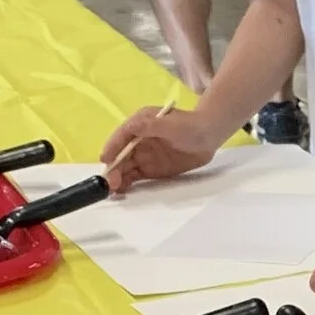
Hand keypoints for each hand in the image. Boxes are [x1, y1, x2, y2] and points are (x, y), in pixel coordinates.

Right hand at [104, 102, 219, 192]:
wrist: (209, 137)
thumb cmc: (190, 125)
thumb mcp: (169, 124)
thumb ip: (150, 126)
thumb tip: (131, 127)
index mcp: (139, 124)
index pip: (121, 136)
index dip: (112, 148)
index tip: (106, 160)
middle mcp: (137, 139)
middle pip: (121, 155)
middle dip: (114, 168)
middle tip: (110, 183)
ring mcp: (143, 155)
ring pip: (125, 167)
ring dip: (117, 178)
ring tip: (113, 191)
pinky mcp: (150, 168)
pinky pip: (135, 176)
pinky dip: (127, 184)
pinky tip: (122, 191)